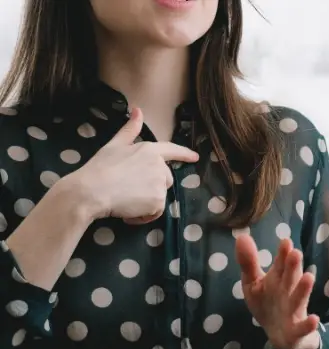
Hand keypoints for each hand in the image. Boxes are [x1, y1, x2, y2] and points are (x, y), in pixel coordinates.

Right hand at [62, 107, 198, 223]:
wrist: (91, 191)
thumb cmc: (100, 168)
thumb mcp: (114, 145)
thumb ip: (130, 130)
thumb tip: (138, 110)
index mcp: (150, 150)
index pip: (172, 150)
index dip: (184, 154)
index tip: (195, 158)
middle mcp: (159, 165)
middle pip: (165, 179)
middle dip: (151, 186)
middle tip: (129, 189)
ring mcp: (160, 183)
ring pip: (160, 196)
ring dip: (147, 202)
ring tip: (127, 200)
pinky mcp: (158, 201)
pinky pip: (156, 211)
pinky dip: (144, 215)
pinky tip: (129, 212)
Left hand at [236, 234, 320, 348]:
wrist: (281, 336)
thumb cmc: (268, 303)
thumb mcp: (254, 283)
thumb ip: (248, 262)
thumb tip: (241, 236)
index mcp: (278, 279)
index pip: (281, 264)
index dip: (283, 254)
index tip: (285, 241)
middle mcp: (288, 292)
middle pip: (290, 278)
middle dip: (293, 267)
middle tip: (295, 253)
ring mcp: (294, 310)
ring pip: (299, 299)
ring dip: (303, 289)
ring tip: (309, 277)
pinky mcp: (297, 329)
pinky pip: (303, 327)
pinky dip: (308, 324)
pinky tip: (314, 319)